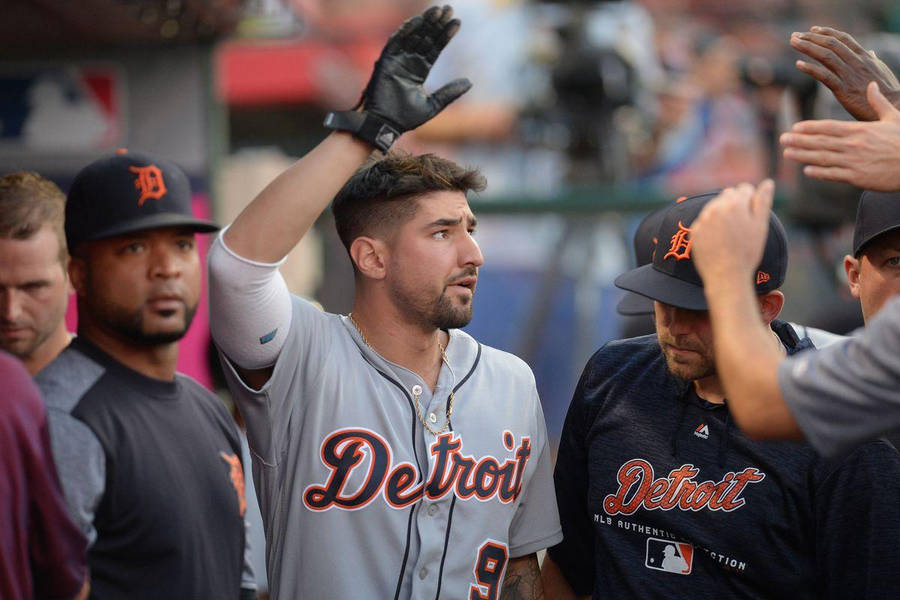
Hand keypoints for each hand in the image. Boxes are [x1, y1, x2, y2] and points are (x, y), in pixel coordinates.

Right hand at [362, 5, 471, 133]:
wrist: (386, 125)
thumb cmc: (406, 118)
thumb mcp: (433, 105)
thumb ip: (449, 92)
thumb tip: (470, 81)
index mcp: (420, 70)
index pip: (435, 48)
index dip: (446, 36)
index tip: (457, 22)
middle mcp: (409, 62)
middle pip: (425, 38)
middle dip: (437, 24)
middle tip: (449, 9)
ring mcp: (397, 60)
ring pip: (413, 36)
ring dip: (425, 23)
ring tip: (438, 11)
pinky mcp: (385, 61)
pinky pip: (396, 42)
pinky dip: (406, 31)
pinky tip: (418, 21)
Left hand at [691, 180, 774, 287]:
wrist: (726, 276)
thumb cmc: (747, 252)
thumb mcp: (760, 226)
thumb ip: (762, 201)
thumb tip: (767, 182)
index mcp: (734, 204)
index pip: (744, 188)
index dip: (751, 201)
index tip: (752, 216)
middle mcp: (715, 207)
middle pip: (728, 195)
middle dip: (735, 205)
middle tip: (742, 226)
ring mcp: (702, 219)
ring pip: (714, 207)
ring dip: (722, 215)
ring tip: (730, 235)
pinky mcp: (694, 231)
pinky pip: (704, 222)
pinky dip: (711, 227)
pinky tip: (718, 241)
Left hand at [781, 82, 899, 190]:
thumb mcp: (893, 118)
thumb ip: (878, 103)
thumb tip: (872, 84)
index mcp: (861, 130)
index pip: (830, 127)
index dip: (811, 127)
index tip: (795, 127)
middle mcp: (854, 145)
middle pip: (821, 142)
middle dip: (799, 140)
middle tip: (782, 139)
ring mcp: (854, 162)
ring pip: (823, 158)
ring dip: (803, 156)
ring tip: (787, 153)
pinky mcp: (857, 178)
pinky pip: (834, 175)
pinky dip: (819, 173)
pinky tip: (806, 170)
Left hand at [790, 26, 899, 120]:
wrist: (893, 108)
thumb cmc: (886, 92)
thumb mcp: (881, 71)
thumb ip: (872, 61)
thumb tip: (870, 52)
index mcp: (864, 57)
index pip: (843, 39)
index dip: (827, 32)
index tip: (812, 30)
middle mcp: (856, 62)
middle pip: (831, 44)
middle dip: (811, 37)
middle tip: (795, 36)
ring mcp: (850, 75)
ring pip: (826, 56)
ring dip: (807, 47)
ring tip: (793, 42)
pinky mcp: (844, 90)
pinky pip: (824, 76)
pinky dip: (810, 68)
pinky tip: (798, 64)